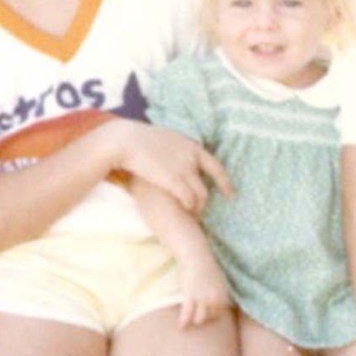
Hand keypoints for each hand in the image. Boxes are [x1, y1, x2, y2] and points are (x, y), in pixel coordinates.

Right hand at [115, 122, 231, 214]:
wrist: (125, 139)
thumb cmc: (139, 138)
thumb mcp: (166, 138)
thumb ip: (177, 148)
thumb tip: (178, 154)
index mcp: (191, 146)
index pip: (216, 167)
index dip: (225, 182)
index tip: (230, 194)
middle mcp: (191, 158)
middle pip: (208, 185)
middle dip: (206, 202)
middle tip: (202, 212)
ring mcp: (183, 169)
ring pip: (200, 195)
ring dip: (197, 208)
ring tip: (191, 216)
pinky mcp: (173, 180)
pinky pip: (189, 199)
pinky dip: (189, 208)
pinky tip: (184, 212)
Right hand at [176, 254, 230, 328]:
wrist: (198, 257)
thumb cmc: (207, 266)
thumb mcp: (219, 280)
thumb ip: (219, 292)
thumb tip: (220, 301)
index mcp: (224, 295)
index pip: (221, 312)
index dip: (214, 314)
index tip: (208, 316)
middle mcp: (215, 299)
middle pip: (211, 316)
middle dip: (205, 318)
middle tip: (197, 319)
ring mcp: (203, 299)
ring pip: (200, 319)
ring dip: (195, 321)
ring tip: (189, 324)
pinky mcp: (190, 298)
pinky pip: (187, 315)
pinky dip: (184, 322)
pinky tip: (181, 327)